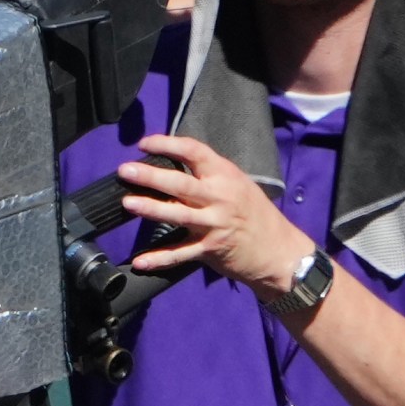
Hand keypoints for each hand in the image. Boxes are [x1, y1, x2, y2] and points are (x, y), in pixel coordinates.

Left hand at [117, 133, 312, 288]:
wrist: (279, 251)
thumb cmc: (255, 214)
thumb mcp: (238, 185)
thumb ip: (209, 176)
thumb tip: (172, 165)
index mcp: (226, 175)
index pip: (194, 152)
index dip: (167, 145)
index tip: (144, 144)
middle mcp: (220, 197)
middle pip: (180, 183)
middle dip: (150, 176)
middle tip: (125, 171)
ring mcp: (215, 224)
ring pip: (178, 214)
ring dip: (151, 209)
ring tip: (128, 203)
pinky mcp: (211, 249)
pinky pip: (181, 254)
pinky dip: (159, 259)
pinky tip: (140, 261)